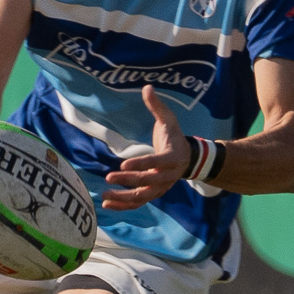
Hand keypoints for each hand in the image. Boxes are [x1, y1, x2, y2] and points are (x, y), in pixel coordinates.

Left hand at [102, 85, 189, 210]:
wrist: (188, 159)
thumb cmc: (174, 137)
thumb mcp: (169, 120)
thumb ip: (157, 106)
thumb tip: (147, 87)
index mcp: (172, 158)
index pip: (156, 163)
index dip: (141, 164)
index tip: (123, 165)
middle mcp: (167, 177)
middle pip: (147, 182)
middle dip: (128, 181)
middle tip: (108, 177)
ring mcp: (160, 188)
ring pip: (142, 197)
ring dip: (123, 198)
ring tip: (104, 197)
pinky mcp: (153, 194)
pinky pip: (138, 203)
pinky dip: (124, 206)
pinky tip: (108, 205)